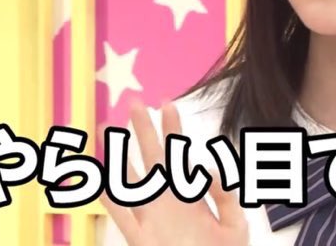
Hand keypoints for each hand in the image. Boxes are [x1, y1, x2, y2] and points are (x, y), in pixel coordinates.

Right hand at [100, 101, 248, 245]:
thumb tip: (206, 167)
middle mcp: (169, 202)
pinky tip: (100, 179)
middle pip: (152, 159)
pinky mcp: (141, 240)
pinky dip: (110, 199)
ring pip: (131, 181)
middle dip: (142, 132)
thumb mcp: (235, 225)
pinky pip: (122, 216)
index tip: (166, 104)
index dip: (173, 129)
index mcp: (191, 195)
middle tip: (133, 103)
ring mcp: (153, 219)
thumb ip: (224, 195)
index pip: (179, 154)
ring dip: (119, 156)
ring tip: (107, 130)